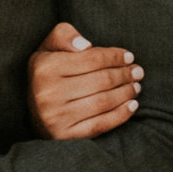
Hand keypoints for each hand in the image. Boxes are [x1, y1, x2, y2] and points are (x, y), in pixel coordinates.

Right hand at [29, 22, 141, 142]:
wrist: (34, 112)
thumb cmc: (47, 74)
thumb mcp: (48, 48)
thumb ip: (63, 35)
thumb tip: (86, 45)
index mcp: (45, 68)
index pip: (91, 59)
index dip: (114, 57)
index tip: (129, 57)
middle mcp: (48, 94)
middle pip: (100, 80)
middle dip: (124, 74)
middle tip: (138, 72)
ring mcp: (56, 118)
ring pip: (103, 102)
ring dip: (126, 93)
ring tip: (136, 86)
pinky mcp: (65, 136)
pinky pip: (100, 125)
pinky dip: (121, 114)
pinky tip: (132, 105)